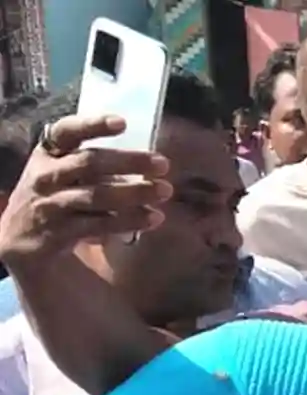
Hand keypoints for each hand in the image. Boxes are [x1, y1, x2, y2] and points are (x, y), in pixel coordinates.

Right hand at [0, 115, 171, 264]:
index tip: (122, 123)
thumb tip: (146, 162)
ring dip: (134, 193)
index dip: (93, 125)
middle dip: (128, 161)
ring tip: (164, 191)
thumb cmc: (54, 196)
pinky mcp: (59, 231)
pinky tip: (153, 218)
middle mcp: (46, 174)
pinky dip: (128, 220)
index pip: (67, 132)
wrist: (20, 237)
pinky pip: (98, 224)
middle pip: (89, 162)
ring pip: (95, 195)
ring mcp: (51, 203)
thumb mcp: (63, 172)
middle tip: (163, 164)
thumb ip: (95, 163)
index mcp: (48, 153)